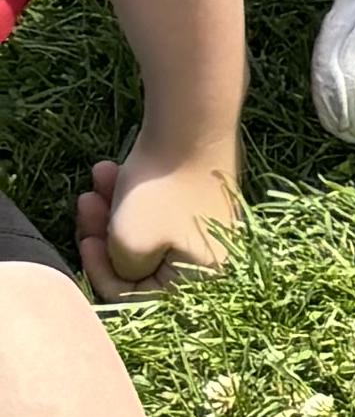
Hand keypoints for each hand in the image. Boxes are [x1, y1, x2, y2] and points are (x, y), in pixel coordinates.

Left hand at [76, 133, 235, 293]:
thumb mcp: (129, 244)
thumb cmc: (160, 192)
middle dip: (104, 233)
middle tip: (83, 206)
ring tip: (93, 183)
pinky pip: (155, 206)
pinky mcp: (195, 195)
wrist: (190, 123)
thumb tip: (125, 268)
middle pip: (141, 258)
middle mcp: (209, 251)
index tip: (85, 243)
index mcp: (203, 273)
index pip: (142, 292)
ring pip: (143, 228)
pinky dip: (128, 193)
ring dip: (111, 209)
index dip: (103, 271)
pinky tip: (108, 170)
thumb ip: (121, 271)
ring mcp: (202, 220)